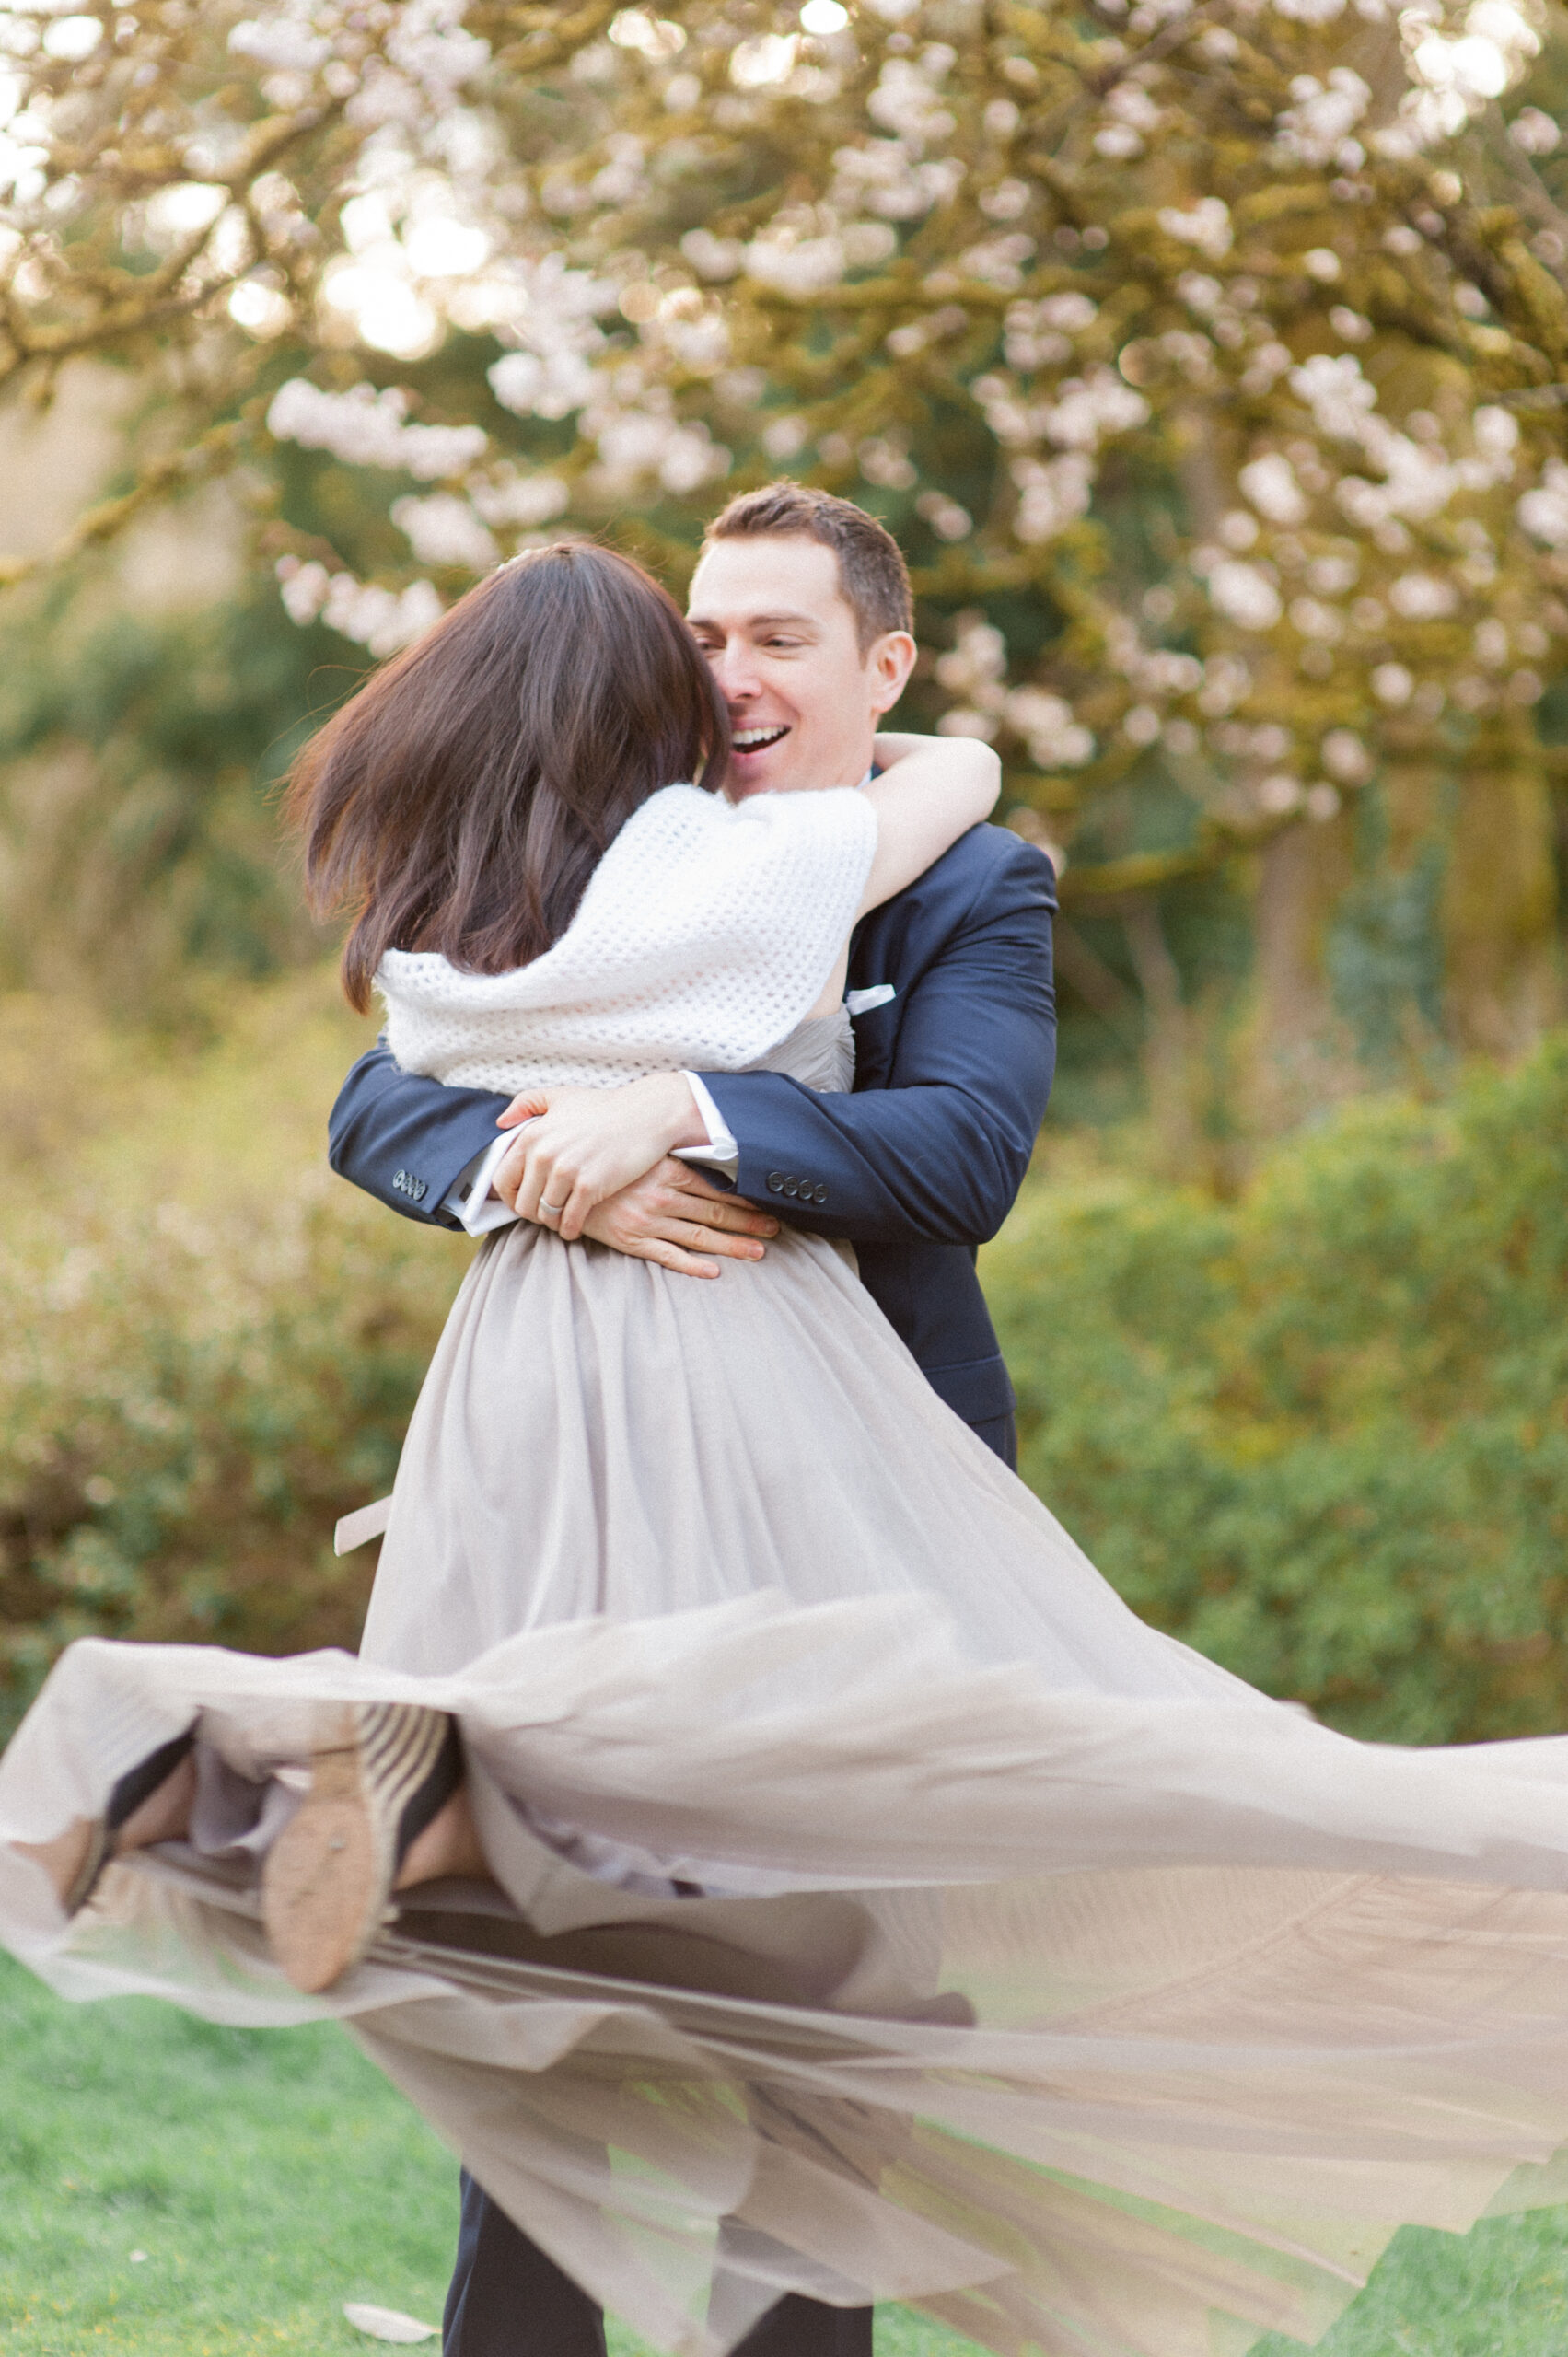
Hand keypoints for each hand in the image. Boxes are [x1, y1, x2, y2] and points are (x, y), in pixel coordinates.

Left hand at [492, 1073, 709, 1236]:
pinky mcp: (590, 1187)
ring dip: (552, 1222)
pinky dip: (570, 1229)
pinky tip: (575, 1227)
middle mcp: (543, 1155)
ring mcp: (566, 1172)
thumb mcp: (561, 1096)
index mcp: (532, 1136)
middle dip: (532, 1213)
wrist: (646, 1114)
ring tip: (561, 1220)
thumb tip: (501, 1122)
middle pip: (522, 1204)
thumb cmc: (605, 1106)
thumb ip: (527, 1103)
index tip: (523, 1201)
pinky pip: (569, 1221)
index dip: (509, 1197)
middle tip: (546, 1214)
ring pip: (545, 1216)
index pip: (502, 1180)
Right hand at [580, 1159, 778, 1276]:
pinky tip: (715, 1272)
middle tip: (775, 1230)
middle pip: (716, 1214)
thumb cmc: (606, 1159)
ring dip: (732, 1245)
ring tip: (759, 1252)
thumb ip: (674, 1156)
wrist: (562, 1178)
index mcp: (668, 1170)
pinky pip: (668, 1256)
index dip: (747, 1199)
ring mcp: (647, 1221)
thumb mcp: (643, 1150)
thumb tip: (707, 1156)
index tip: (770, 1205)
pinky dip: (693, 1265)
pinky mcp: (631, 1240)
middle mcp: (662, 1196)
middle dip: (749, 1223)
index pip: (718, 1188)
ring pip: (699, 1237)